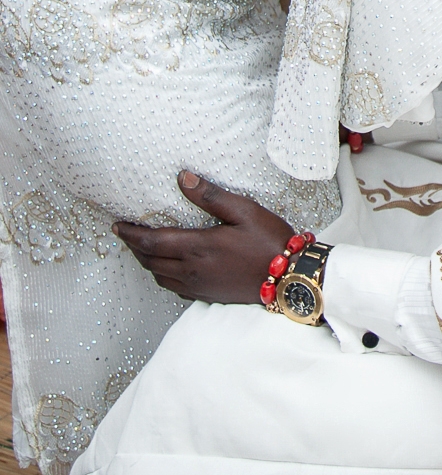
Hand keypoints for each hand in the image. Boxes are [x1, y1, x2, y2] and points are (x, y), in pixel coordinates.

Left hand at [113, 172, 293, 303]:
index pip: (151, 242)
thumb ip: (210, 196)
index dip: (131, 234)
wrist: (289, 279)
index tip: (118, 224)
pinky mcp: (207, 296)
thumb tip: (183, 178)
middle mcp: (192, 270)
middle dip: (134, 247)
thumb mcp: (243, 210)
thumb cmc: (269, 242)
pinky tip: (169, 267)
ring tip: (143, 248)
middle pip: (149, 261)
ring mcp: (199, 286)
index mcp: (197, 248)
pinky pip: (174, 287)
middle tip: (126, 234)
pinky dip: (162, 275)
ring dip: (146, 262)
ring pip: (159, 276)